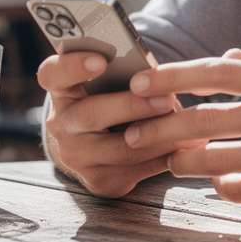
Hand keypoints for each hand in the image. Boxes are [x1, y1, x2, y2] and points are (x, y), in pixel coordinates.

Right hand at [36, 51, 181, 197]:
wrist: (98, 145)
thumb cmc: (113, 99)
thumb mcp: (110, 81)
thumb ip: (126, 70)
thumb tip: (159, 72)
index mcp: (63, 90)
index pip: (53, 74)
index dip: (73, 65)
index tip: (100, 60)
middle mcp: (62, 124)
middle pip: (91, 114)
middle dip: (133, 106)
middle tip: (167, 98)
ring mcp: (77, 156)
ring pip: (120, 149)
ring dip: (158, 136)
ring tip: (187, 125)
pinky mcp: (98, 181)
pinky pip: (136, 170)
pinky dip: (165, 156)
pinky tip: (187, 146)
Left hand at [123, 49, 240, 211]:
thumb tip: (215, 59)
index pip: (212, 73)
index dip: (169, 79)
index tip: (137, 85)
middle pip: (200, 120)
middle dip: (157, 128)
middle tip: (133, 133)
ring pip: (209, 160)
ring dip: (180, 161)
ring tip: (171, 160)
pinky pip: (234, 188)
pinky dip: (219, 183)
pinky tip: (218, 178)